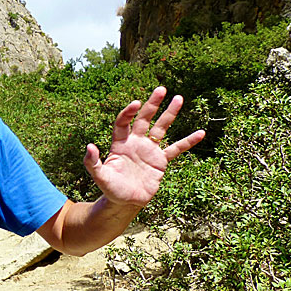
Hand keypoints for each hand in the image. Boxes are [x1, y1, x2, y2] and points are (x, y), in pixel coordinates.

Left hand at [83, 87, 204, 207]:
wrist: (126, 202)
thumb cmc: (111, 188)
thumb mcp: (99, 176)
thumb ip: (92, 162)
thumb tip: (89, 146)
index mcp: (120, 144)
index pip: (123, 123)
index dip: (128, 113)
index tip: (135, 104)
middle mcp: (135, 143)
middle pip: (144, 119)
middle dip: (152, 104)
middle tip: (161, 89)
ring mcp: (149, 150)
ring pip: (161, 128)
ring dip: (169, 114)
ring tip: (178, 98)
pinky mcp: (160, 161)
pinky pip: (176, 149)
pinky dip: (187, 142)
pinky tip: (201, 133)